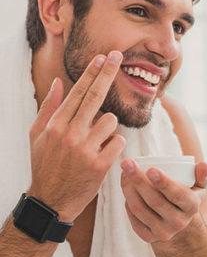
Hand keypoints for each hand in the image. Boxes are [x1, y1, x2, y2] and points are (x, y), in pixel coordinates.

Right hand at [29, 51, 125, 221]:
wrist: (50, 201)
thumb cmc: (45, 165)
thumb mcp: (38, 136)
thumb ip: (50, 108)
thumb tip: (61, 82)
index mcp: (56, 125)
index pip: (77, 93)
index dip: (92, 73)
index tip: (102, 57)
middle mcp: (70, 134)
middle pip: (95, 97)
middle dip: (108, 74)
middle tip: (118, 56)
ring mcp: (85, 149)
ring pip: (111, 121)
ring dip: (108, 128)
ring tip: (96, 142)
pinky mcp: (100, 164)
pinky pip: (118, 142)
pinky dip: (115, 146)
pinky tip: (104, 154)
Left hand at [120, 159, 206, 242]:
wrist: (179, 223)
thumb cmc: (187, 196)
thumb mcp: (199, 186)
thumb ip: (203, 174)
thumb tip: (203, 165)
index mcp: (192, 207)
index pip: (177, 194)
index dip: (164, 182)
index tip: (150, 169)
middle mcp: (179, 223)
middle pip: (155, 201)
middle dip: (138, 180)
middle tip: (127, 163)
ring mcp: (163, 232)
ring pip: (140, 210)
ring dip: (128, 190)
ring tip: (124, 173)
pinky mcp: (149, 238)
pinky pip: (134, 219)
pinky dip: (128, 203)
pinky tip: (126, 190)